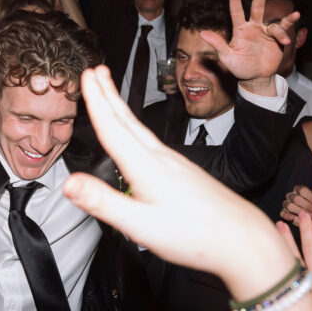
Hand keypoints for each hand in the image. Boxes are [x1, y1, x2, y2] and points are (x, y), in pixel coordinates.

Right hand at [63, 66, 293, 298]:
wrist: (243, 239)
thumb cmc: (195, 236)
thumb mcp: (140, 226)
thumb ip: (103, 202)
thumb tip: (69, 184)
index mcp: (146, 168)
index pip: (113, 128)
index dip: (97, 102)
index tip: (87, 76)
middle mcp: (161, 159)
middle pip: (128, 121)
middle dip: (109, 95)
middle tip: (95, 71)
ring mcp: (175, 163)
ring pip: (141, 129)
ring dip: (122, 109)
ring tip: (111, 95)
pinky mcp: (184, 172)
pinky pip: (153, 142)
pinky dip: (137, 128)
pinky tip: (138, 137)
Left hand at [199, 0, 294, 93]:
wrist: (256, 78)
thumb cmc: (239, 68)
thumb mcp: (227, 58)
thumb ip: (218, 45)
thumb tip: (202, 33)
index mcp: (240, 30)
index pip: (236, 12)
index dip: (235, 0)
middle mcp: (253, 27)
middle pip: (257, 8)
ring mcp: (265, 32)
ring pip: (273, 23)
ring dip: (280, 31)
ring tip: (284, 41)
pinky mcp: (276, 38)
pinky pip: (284, 27)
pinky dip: (289, 22)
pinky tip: (296, 15)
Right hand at [281, 183, 311, 223]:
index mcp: (299, 189)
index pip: (302, 190)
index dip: (310, 197)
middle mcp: (291, 195)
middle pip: (296, 198)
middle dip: (306, 206)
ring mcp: (286, 204)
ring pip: (289, 206)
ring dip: (299, 212)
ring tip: (308, 216)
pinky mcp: (284, 212)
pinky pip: (283, 214)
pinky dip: (287, 216)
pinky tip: (293, 218)